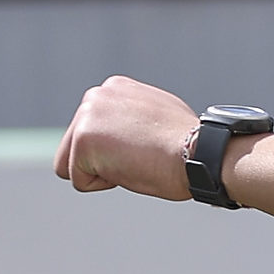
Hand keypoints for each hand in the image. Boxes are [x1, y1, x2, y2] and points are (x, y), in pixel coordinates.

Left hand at [54, 77, 198, 200]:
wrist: (199, 153)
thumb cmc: (191, 146)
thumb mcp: (159, 119)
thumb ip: (135, 119)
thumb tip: (133, 130)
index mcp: (114, 88)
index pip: (94, 131)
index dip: (118, 152)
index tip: (147, 148)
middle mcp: (95, 96)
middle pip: (75, 146)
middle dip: (104, 162)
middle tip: (141, 158)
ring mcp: (86, 116)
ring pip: (74, 165)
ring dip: (104, 173)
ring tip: (136, 162)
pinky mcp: (81, 140)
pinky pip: (80, 181)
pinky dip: (105, 185)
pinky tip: (131, 168)